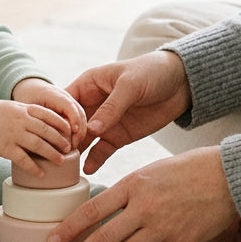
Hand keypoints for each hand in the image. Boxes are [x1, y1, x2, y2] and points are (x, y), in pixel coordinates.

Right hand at [0, 98, 72, 175]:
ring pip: (39, 145)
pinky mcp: (5, 148)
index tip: (70, 131)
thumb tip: (43, 121)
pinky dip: (34, 167)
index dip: (61, 124)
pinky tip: (41, 174)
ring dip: (52, 154)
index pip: (49, 115)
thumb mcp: (13, 107)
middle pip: (47, 131)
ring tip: (60, 161)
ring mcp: (14, 134)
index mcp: (24, 110)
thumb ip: (27, 113)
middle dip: (60, 140)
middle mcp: (22, 121)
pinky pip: (23, 159)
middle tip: (68, 148)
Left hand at [12, 77, 87, 150]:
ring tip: (74, 146)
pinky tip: (72, 143)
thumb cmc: (26, 100)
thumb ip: (35, 121)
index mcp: (53, 94)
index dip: (74, 117)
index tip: (74, 131)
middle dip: (80, 128)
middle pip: (79, 111)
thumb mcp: (27, 108)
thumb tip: (39, 140)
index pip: (69, 104)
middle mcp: (65, 96)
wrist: (30, 89)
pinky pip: (79, 119)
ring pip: (81, 116)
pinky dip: (78, 131)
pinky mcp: (71, 108)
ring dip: (80, 131)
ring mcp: (70, 101)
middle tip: (74, 145)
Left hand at [48, 146, 239, 241]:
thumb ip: (125, 191)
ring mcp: (161, 228)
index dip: (69, 229)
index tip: (52, 240)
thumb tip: (101, 211)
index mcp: (133, 184)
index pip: (92, 210)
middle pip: (101, 239)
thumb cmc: (188, 169)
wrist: (228, 177)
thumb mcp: (150, 170)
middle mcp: (144, 208)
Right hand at [67, 49, 191, 174]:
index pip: (65, 102)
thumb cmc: (152, 71)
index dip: (59, 117)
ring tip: (66, 167)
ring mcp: (104, 122)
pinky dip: (94, 160)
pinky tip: (88, 170)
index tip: (61, 133)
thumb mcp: (131, 84)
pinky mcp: (118, 136)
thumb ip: (112, 106)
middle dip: (63, 139)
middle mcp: (92, 104)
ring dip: (75, 152)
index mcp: (89, 84)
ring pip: (83, 140)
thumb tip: (91, 129)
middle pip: (69, 124)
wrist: (181, 83)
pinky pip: (101, 150)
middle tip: (59, 154)